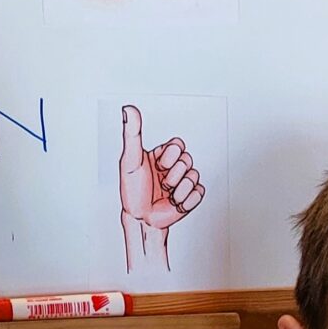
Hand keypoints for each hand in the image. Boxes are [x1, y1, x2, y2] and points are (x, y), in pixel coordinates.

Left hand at [116, 105, 203, 269]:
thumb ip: (132, 134)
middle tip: (160, 182)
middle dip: (172, 174)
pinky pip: (199, 192)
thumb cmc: (132, 190)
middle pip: (188, 159)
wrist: (140, 219)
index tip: (157, 166)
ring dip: (177, 189)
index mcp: (161, 156)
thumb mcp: (130, 159)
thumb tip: (128, 109)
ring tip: (165, 194)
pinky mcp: (190, 198)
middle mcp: (173, 167)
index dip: (170, 156)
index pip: (178, 144)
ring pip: (194, 176)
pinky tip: (173, 202)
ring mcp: (183, 182)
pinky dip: (185, 200)